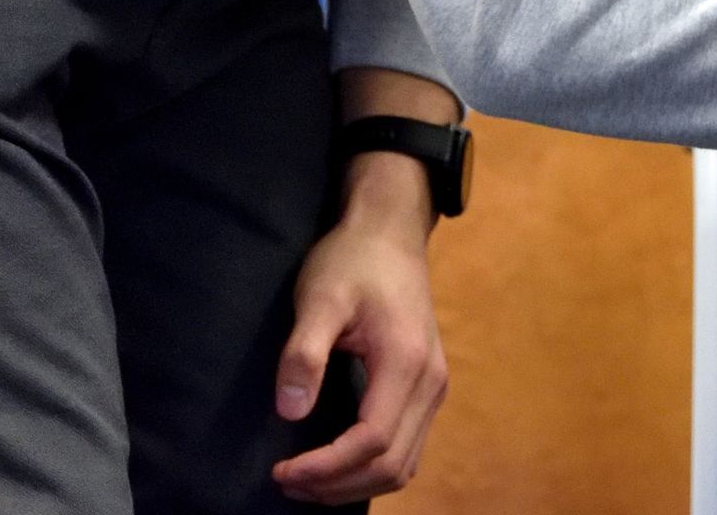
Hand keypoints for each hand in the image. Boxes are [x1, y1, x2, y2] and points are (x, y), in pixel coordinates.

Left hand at [270, 73, 458, 503]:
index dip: (326, 467)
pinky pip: (407, 447)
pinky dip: (373, 467)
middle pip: (392, 464)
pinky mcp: (427, 386)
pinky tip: (338, 463)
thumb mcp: (319, 297)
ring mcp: (434, 387)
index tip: (282, 470)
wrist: (390, 231)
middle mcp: (431, 382)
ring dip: (356, 482)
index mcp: (406, 362)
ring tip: (307, 480)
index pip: (371, 441)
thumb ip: (305, 353)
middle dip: (337, 484)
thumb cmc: (352, 259)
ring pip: (404, 464)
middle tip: (286, 480)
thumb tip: (290, 412)